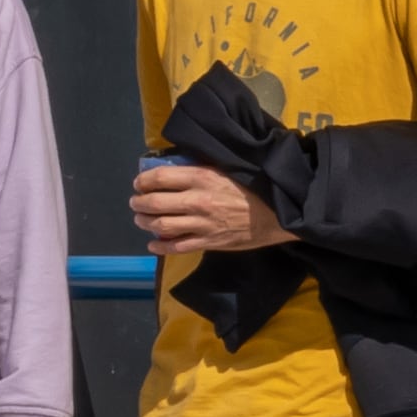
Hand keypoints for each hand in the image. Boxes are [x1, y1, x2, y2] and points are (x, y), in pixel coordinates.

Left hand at [127, 160, 282, 257]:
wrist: (280, 213)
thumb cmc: (253, 187)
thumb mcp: (225, 170)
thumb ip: (198, 171)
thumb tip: (171, 170)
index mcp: (201, 178)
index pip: (160, 177)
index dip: (143, 180)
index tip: (139, 183)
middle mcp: (198, 201)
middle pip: (155, 203)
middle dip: (139, 203)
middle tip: (136, 202)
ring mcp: (203, 224)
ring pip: (162, 225)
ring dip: (145, 222)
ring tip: (141, 219)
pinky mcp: (210, 242)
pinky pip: (178, 247)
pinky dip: (160, 246)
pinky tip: (153, 244)